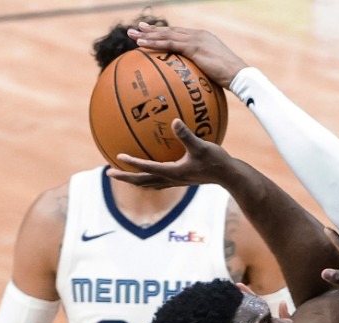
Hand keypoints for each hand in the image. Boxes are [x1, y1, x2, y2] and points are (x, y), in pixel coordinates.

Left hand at [107, 120, 234, 187]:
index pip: (147, 168)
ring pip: (150, 184)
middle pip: (143, 181)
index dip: (132, 163)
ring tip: (125, 176)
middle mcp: (172, 179)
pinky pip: (160, 180)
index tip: (117, 157)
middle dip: (125, 178)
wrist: (229, 176)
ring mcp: (176, 182)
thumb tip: (174, 121)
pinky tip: (151, 169)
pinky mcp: (182, 180)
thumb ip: (186, 134)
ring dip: (135, 180)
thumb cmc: (216, 161)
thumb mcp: (201, 146)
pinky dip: (150, 177)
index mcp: (173, 172)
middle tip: (109, 173)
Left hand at [128, 23, 246, 87]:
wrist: (239, 75)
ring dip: (148, 35)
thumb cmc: (231, 80)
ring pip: (167, 34)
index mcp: (203, 39)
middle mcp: (198, 35)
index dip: (165, 33)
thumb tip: (196, 87)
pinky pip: (169, 44)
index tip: (151, 32)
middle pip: (170, 30)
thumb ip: (203, 74)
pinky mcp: (194, 46)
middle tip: (137, 29)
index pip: (179, 34)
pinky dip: (154, 43)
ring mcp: (196, 39)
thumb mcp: (214, 74)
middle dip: (152, 30)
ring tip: (133, 35)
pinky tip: (141, 45)